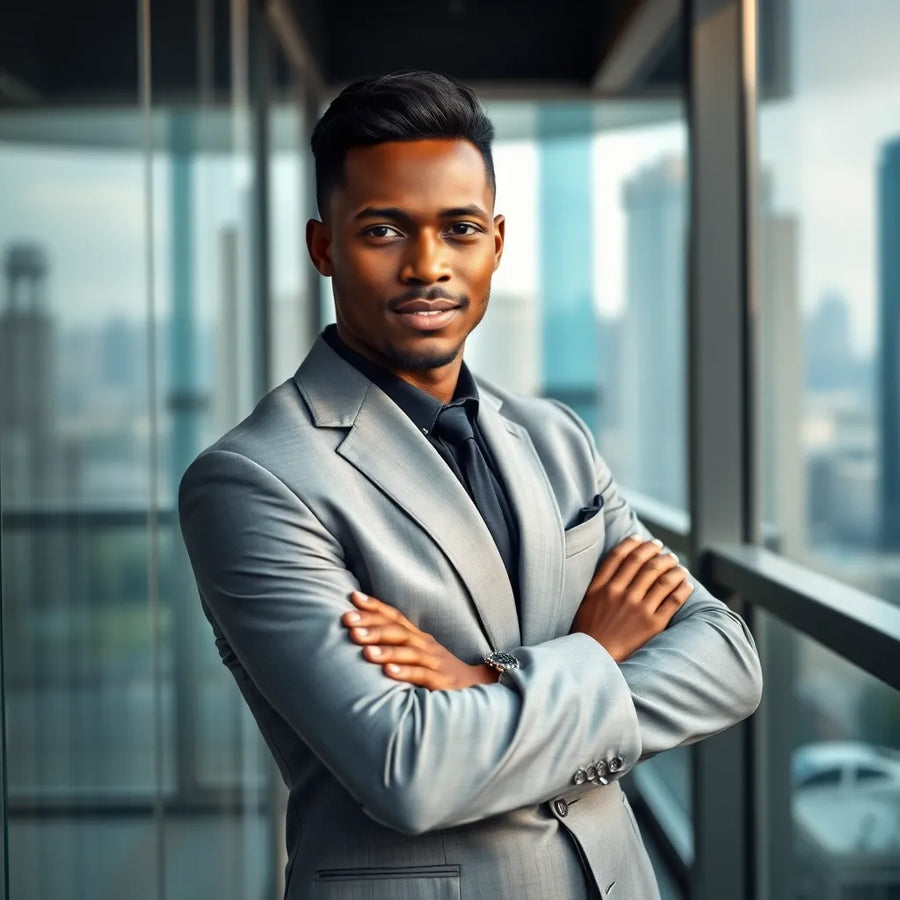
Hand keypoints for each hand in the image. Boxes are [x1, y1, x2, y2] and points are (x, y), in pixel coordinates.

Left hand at [341, 591, 497, 689]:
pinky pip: (422, 675)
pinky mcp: (442, 682)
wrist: (477, 688)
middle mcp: (425, 645)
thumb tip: (360, 638)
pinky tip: (387, 672)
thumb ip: (395, 647)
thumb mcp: (416, 656)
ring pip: (409, 651)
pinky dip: (405, 672)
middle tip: (348, 622)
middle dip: (371, 625)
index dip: (375, 606)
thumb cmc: (438, 673)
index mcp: (418, 637)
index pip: (395, 616)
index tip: (352, 597)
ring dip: (386, 649)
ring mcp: (435, 662)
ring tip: (364, 650)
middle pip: (398, 630)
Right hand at [570, 535, 693, 662]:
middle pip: (643, 563)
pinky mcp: (652, 624)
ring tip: (677, 564)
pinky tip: (686, 583)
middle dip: (657, 552)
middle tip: (663, 549)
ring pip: (662, 579)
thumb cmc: (587, 632)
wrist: (594, 660)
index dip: (634, 544)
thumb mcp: (585, 602)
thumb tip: (616, 564)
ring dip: (673, 567)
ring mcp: (637, 608)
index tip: (642, 539)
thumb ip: (599, 583)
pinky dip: (682, 588)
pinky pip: (672, 600)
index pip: (620, 556)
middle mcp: (619, 594)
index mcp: (601, 587)